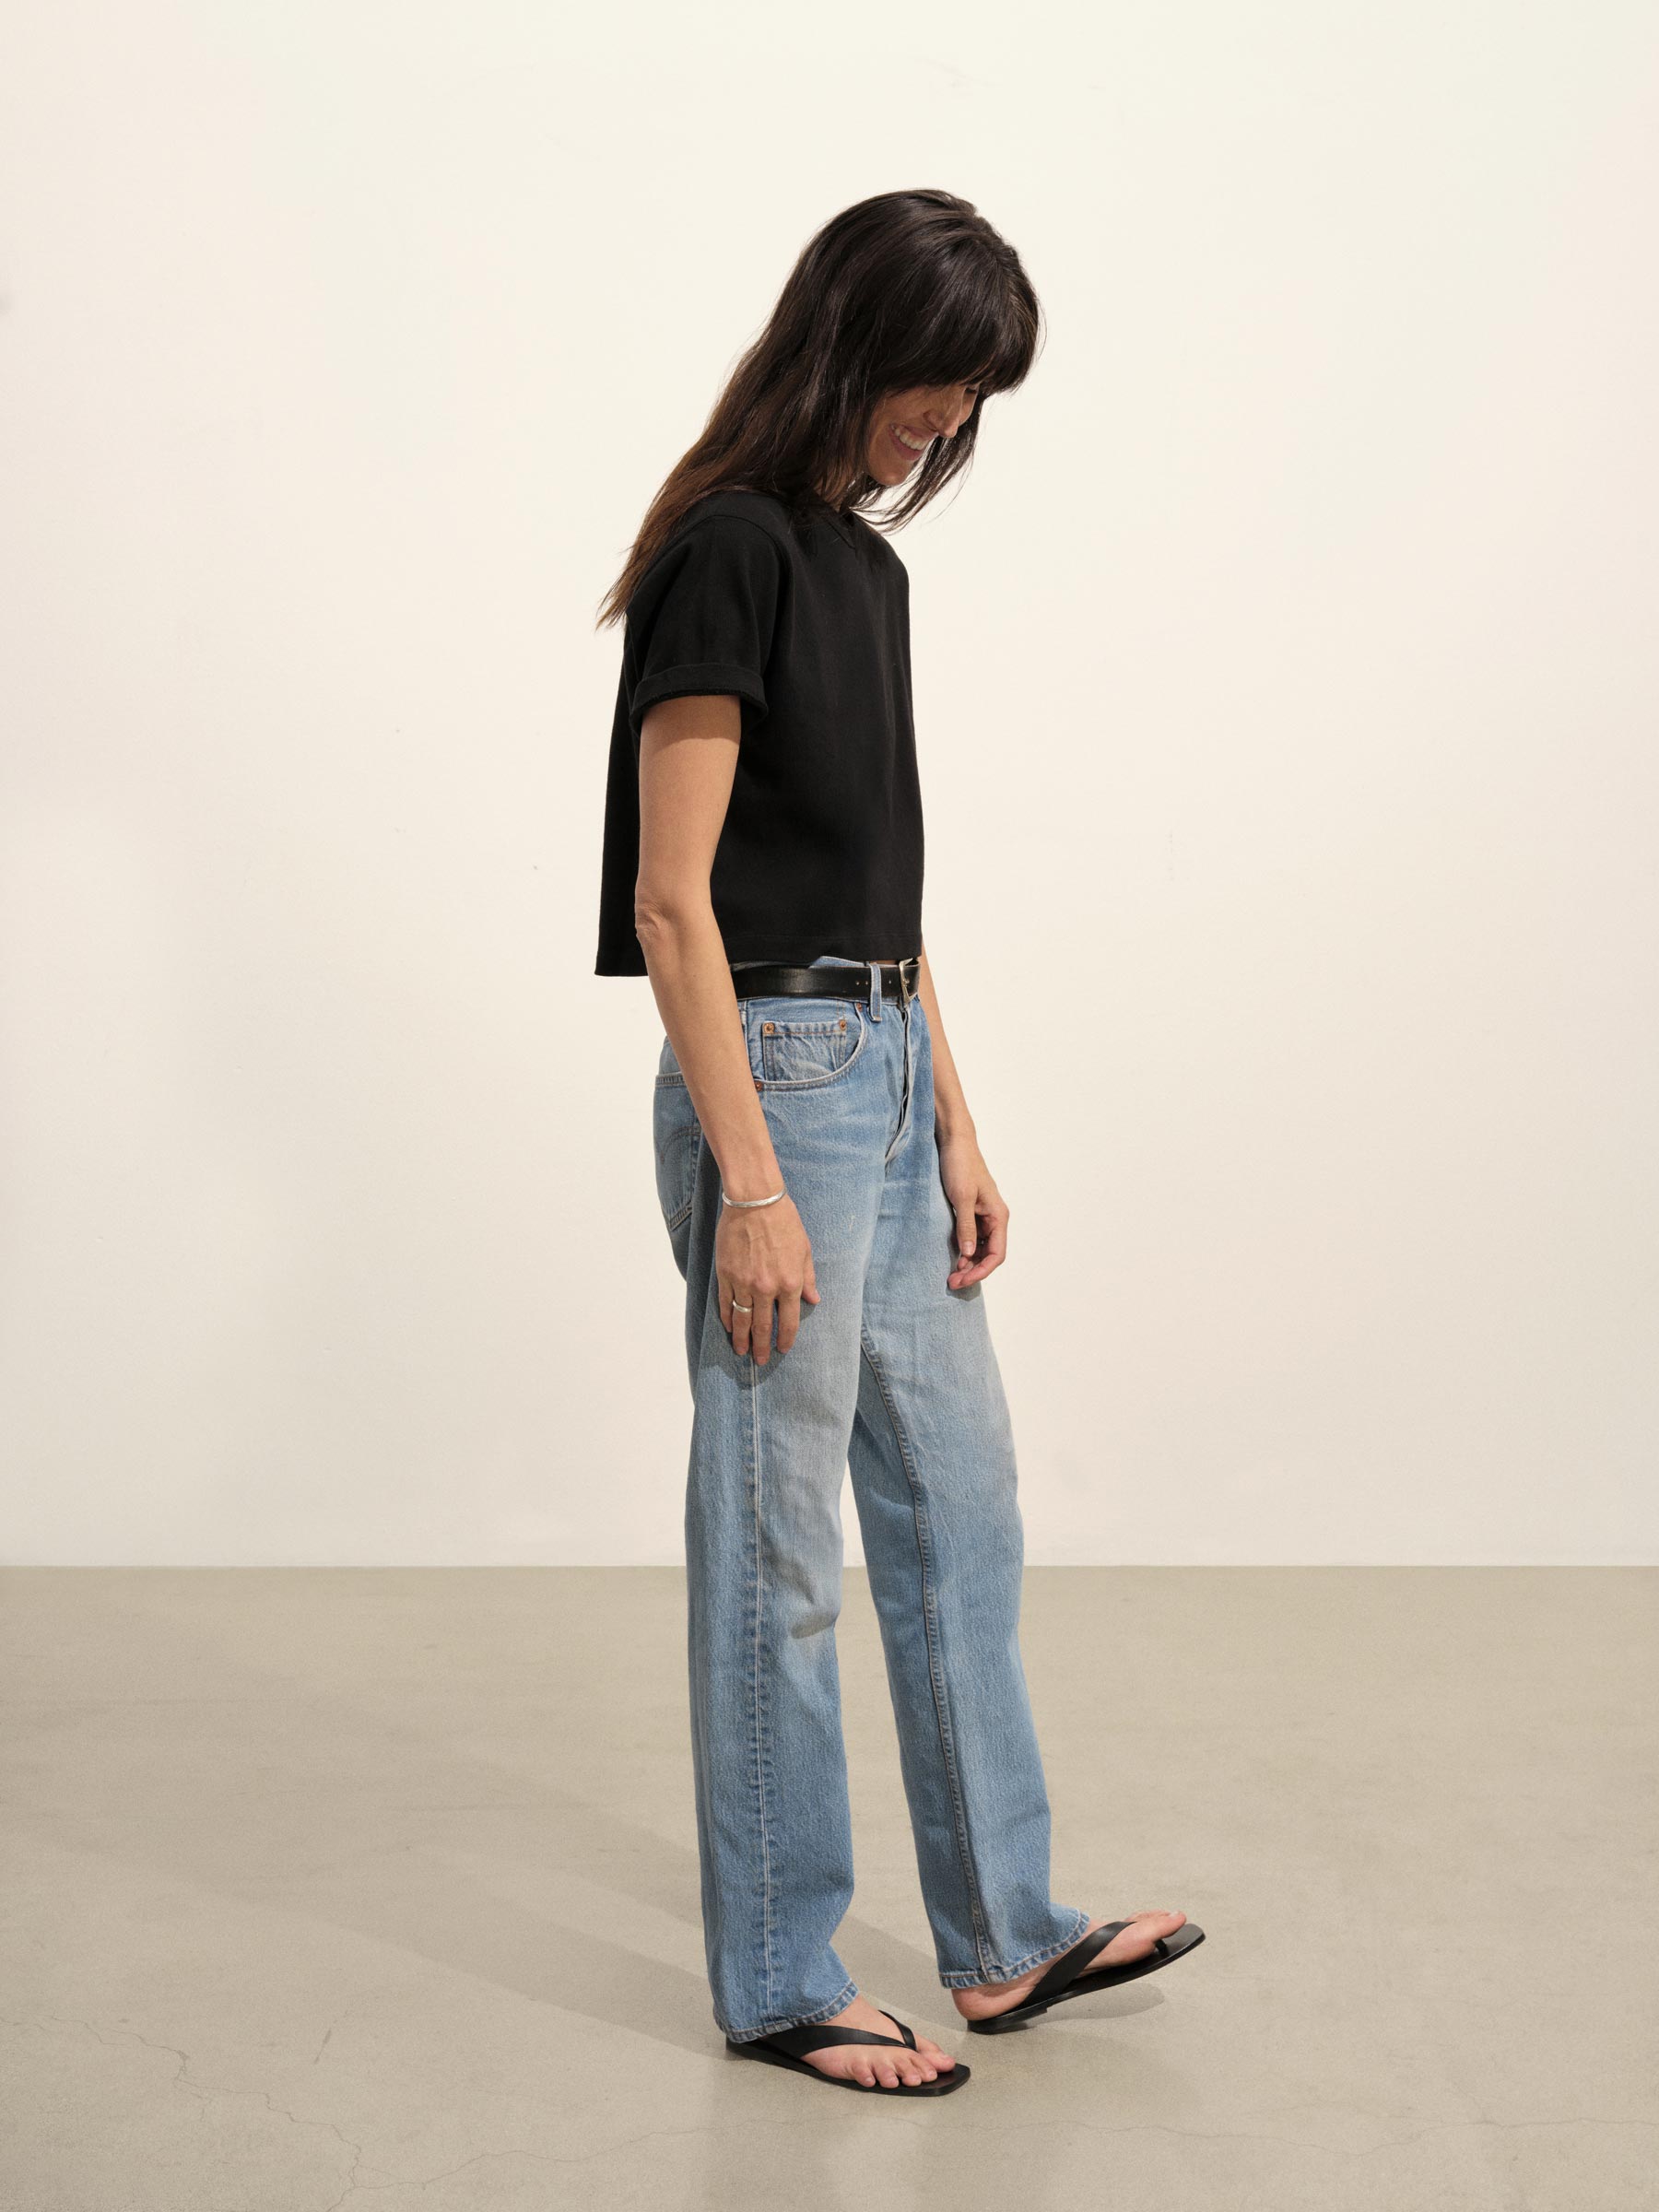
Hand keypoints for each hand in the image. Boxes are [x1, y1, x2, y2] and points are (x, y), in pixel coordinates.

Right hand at [716, 1194, 819, 1361]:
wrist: (755, 1202)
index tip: (782, 1349)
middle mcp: (767, 1288)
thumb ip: (808, 1278)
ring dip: (742, 1339)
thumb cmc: (784, 1222)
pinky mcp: (726, 1275)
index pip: (789, 1321)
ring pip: (742, 1320)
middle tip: (759, 1361)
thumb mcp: (805, 1250)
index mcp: (790, 1283)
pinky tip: (729, 1327)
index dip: (786, 1338)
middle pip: (763, 1327)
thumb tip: (813, 1299)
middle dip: (761, 1346)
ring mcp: (744, 1283)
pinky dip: (727, 1317)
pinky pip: (725, 1303)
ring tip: (741, 1351)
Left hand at [937, 1133, 1007, 1287]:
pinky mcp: (972, 1212)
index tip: (962, 1279)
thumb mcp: (961, 1198)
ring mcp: (983, 1216)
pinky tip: (952, 1257)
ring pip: (981, 1248)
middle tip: (952, 1282)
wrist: (954, 1143)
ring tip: (951, 1274)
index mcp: (998, 1215)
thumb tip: (969, 1254)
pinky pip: (972, 1238)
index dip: (981, 1271)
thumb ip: (966, 1227)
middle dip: (973, 1270)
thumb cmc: (960, 1165)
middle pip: (989, 1255)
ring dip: (969, 1263)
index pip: (997, 1254)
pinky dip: (964, 1250)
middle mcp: (994, 1218)